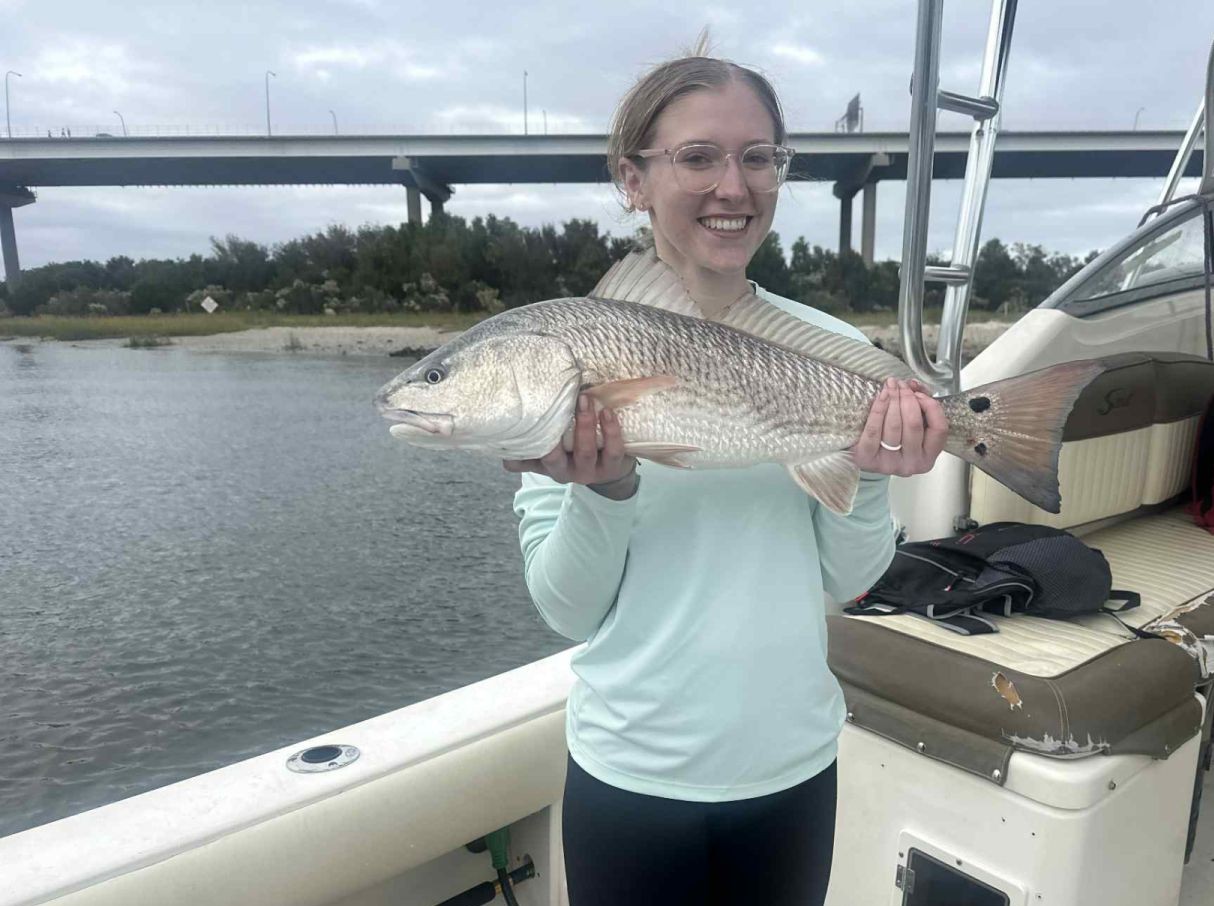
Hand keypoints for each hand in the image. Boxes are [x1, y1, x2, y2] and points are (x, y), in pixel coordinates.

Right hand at [503, 393, 636, 488]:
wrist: (610, 470)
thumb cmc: (574, 451)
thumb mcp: (552, 452)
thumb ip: (532, 445)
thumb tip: (502, 434)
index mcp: (548, 467)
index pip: (528, 459)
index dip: (523, 445)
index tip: (522, 419)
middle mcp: (566, 472)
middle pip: (556, 457)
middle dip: (557, 430)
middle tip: (560, 401)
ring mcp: (590, 471)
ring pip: (585, 451)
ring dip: (584, 424)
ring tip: (585, 398)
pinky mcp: (613, 467)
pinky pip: (613, 450)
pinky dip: (610, 430)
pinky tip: (607, 411)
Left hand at [851, 378, 947, 476]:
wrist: (866, 454)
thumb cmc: (893, 436)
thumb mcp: (914, 422)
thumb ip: (920, 402)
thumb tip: (913, 384)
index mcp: (928, 457)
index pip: (939, 429)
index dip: (931, 406)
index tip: (919, 393)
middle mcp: (911, 464)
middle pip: (914, 424)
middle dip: (907, 398)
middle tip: (901, 384)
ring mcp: (889, 464)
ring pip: (894, 426)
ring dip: (893, 400)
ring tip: (891, 386)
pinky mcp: (868, 459)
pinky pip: (874, 430)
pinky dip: (878, 409)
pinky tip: (881, 396)